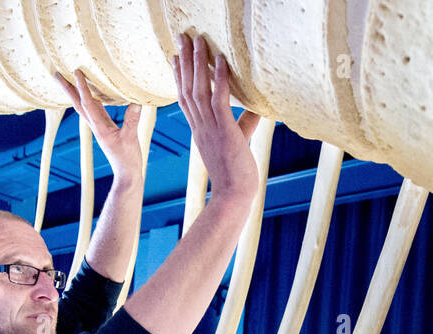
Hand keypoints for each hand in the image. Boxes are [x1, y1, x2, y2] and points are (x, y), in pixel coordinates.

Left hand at [56, 70, 142, 185]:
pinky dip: (89, 100)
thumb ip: (132, 120)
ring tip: (69, 80)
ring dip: (75, 93)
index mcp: (99, 127)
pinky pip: (93, 111)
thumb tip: (135, 102)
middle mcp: (96, 126)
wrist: (126, 174)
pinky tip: (91, 94)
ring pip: (83, 106)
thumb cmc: (128, 159)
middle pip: (78, 103)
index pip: (88, 103)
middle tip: (57, 74)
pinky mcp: (104, 129)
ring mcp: (99, 128)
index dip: (82, 87)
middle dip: (67, 89)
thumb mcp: (131, 138)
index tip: (76, 72)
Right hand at [172, 33, 260, 205]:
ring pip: (199, 89)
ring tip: (197, 40)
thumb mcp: (238, 143)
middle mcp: (200, 126)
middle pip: (187, 88)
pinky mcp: (224, 131)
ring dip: (198, 63)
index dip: (180, 76)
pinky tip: (220, 61)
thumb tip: (256, 109)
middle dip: (184, 61)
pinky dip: (219, 79)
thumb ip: (244, 124)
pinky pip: (219, 100)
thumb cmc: (236, 174)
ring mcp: (210, 128)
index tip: (177, 57)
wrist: (234, 196)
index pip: (185, 98)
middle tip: (181, 38)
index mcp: (200, 130)